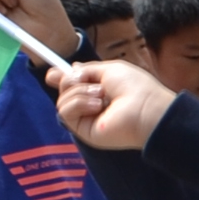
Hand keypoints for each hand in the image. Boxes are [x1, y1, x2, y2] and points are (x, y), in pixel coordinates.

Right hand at [50, 58, 180, 150]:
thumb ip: (86, 70)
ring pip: (62, 100)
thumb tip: (68, 69)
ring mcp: (86, 118)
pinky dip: (78, 104)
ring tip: (102, 95)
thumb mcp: (109, 70)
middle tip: (92, 83)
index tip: (52, 74)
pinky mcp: (83, 130)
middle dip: (71, 81)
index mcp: (98, 89)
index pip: (72, 85)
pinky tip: (97, 106)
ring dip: (80, 92)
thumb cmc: (134, 88)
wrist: (145, 109)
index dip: (60, 78)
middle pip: (63, 90)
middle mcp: (90, 104)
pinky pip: (65, 112)